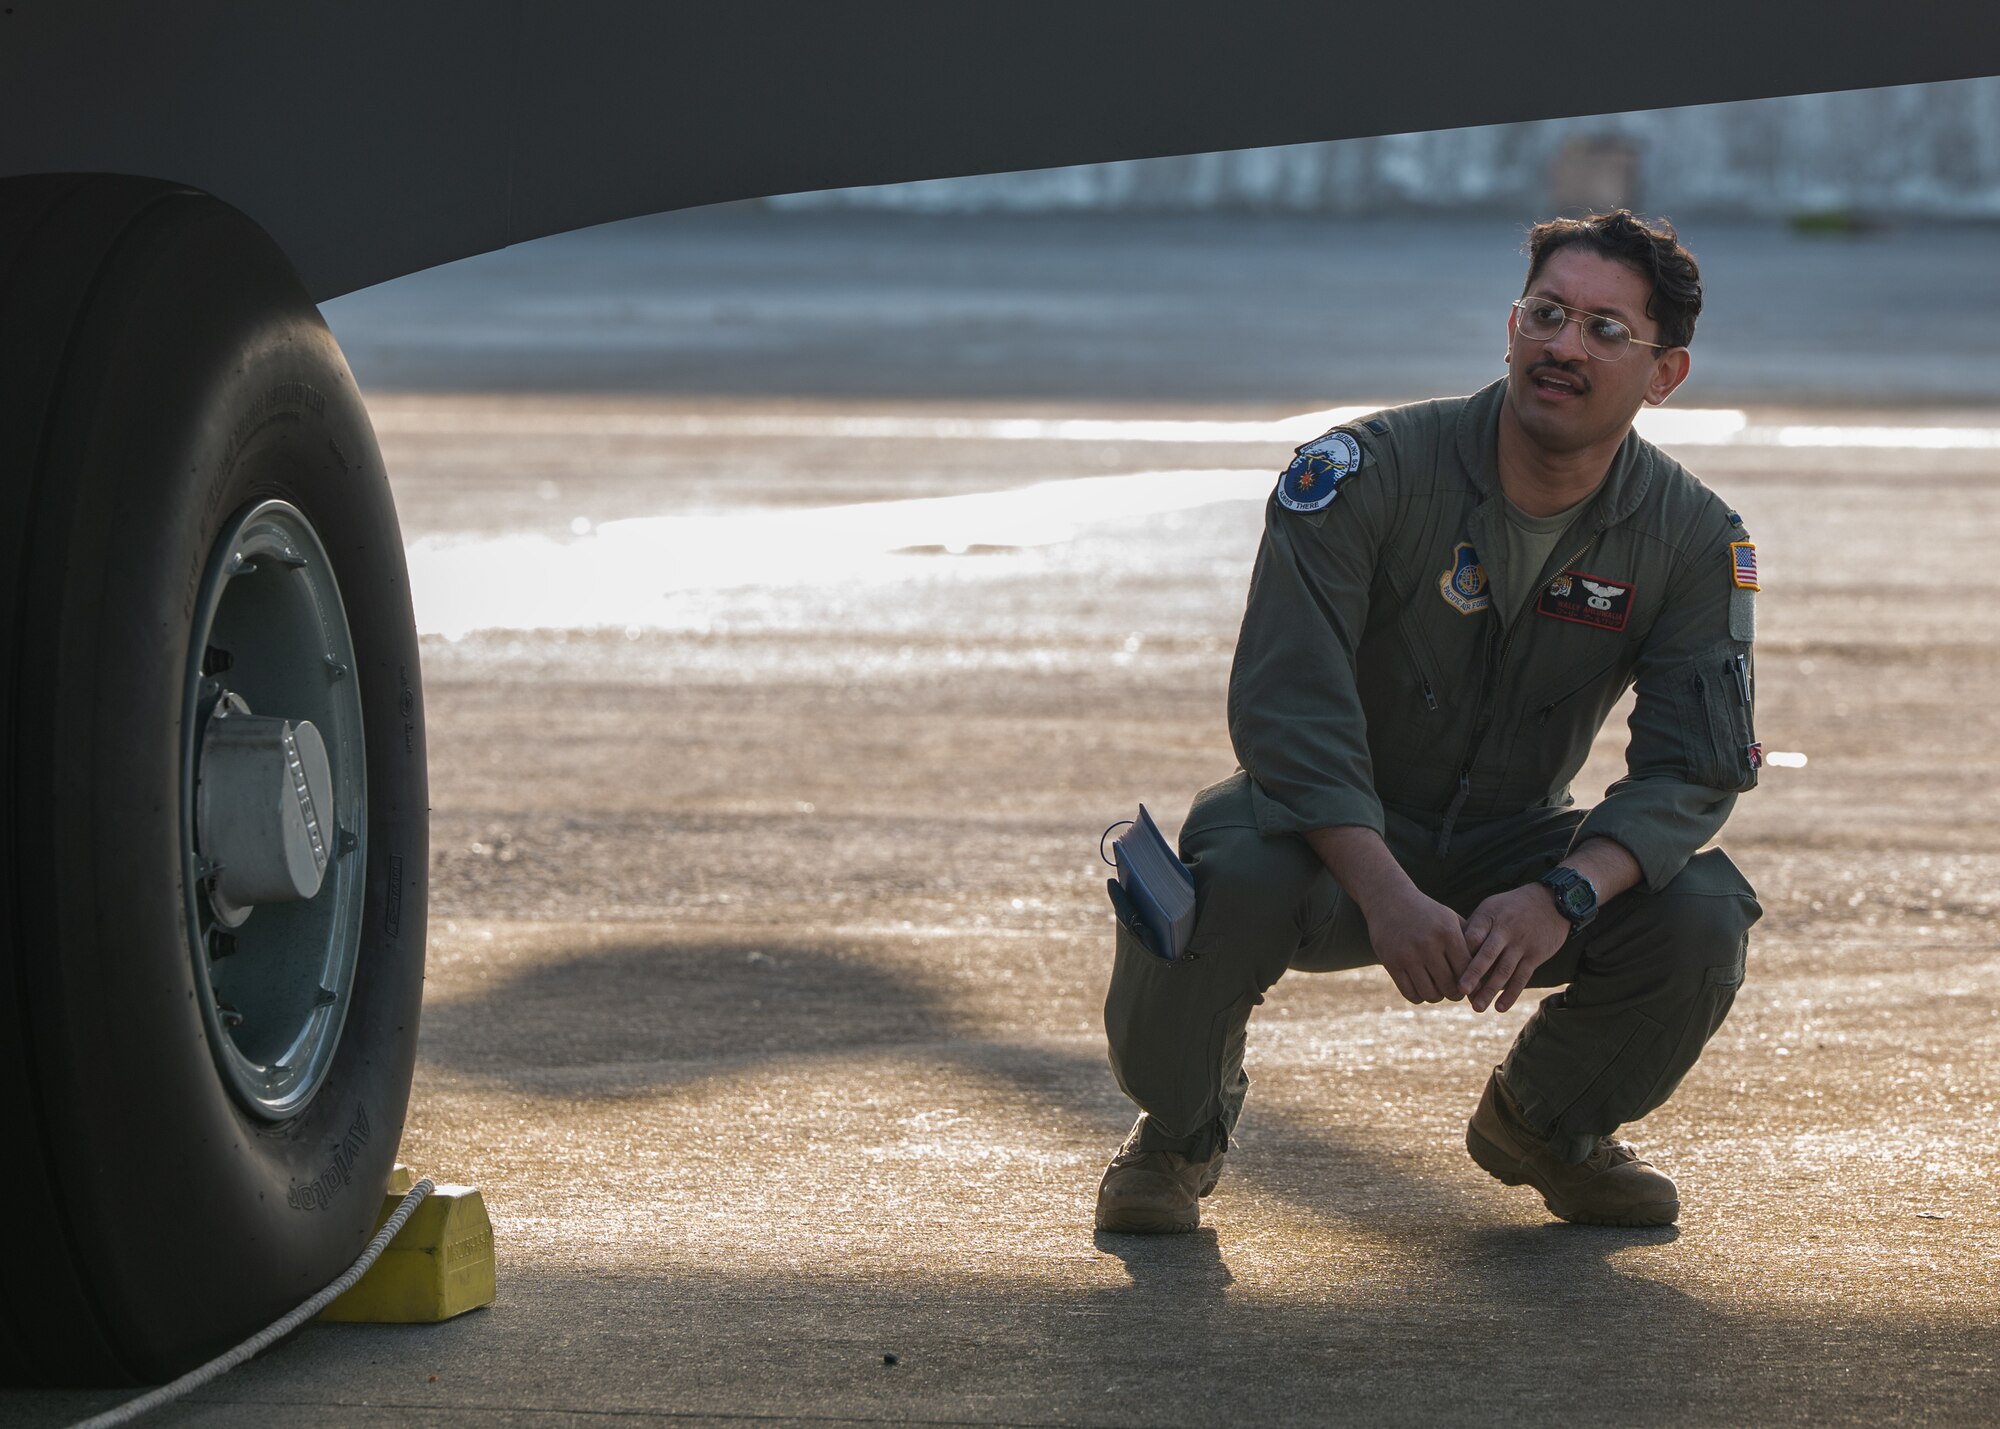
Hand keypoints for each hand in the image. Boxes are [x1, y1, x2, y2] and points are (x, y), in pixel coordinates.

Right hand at [1368, 886, 1472, 1005]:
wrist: (1389, 900)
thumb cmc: (1427, 913)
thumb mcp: (1450, 920)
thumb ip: (1469, 943)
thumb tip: (1487, 975)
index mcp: (1447, 933)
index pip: (1467, 971)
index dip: (1472, 983)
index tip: (1471, 986)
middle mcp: (1428, 944)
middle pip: (1450, 987)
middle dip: (1455, 994)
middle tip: (1454, 991)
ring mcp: (1408, 955)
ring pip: (1430, 994)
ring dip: (1437, 997)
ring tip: (1438, 990)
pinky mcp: (1391, 963)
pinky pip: (1410, 993)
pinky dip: (1419, 997)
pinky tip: (1422, 988)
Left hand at [1459, 884, 1571, 1011]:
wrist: (1551, 902)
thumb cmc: (1511, 907)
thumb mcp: (1490, 908)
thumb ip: (1473, 928)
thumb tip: (1451, 950)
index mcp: (1489, 917)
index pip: (1473, 936)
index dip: (1461, 952)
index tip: (1447, 968)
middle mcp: (1505, 931)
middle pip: (1487, 955)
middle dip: (1473, 974)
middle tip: (1461, 991)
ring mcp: (1521, 945)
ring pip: (1504, 970)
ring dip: (1490, 990)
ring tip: (1477, 1007)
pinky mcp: (1535, 956)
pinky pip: (1522, 977)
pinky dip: (1511, 994)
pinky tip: (1500, 1007)